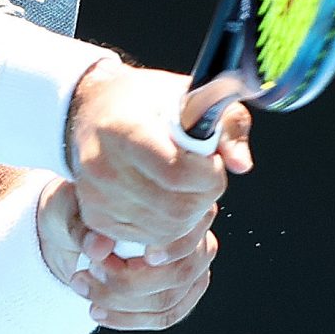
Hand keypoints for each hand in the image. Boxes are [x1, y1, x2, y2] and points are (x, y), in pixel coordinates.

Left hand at [34, 177, 215, 331]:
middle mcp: (197, 237)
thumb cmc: (76, 210)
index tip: (136, 258)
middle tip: (88, 273)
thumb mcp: (70, 210)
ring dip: (121, 303)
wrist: (75, 229)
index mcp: (179, 203)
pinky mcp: (182, 296)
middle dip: (129, 282)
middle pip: (179, 274)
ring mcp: (193, 269)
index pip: (188, 232)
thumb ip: (84, 227)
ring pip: (167, 301)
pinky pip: (163, 318)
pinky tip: (97, 311)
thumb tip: (99, 248)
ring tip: (82, 287)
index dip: (169, 248)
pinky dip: (126, 319)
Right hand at [63, 61, 255, 254]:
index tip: (211, 162)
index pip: (178, 174)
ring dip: (189, 215)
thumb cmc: (146, 101)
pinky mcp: (94, 216)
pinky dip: (167, 226)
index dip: (209, 175)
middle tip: (203, 178)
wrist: (94, 109)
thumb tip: (240, 164)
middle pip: (176, 209)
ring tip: (184, 188)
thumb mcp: (194, 95)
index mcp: (125, 129)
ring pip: (165, 230)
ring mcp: (95, 195)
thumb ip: (228, 123)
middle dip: (205, 198)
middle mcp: (102, 165)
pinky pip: (146, 238)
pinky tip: (166, 201)